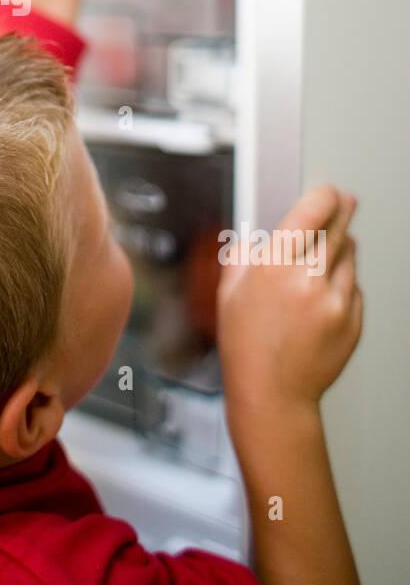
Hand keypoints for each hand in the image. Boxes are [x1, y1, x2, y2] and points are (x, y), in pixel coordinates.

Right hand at [217, 185, 362, 414]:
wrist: (272, 393)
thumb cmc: (247, 346)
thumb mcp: (229, 292)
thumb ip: (242, 254)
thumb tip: (256, 236)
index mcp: (275, 266)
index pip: (313, 211)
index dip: (324, 196)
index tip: (327, 192)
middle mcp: (309, 280)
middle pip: (338, 228)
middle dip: (341, 212)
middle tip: (343, 202)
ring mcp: (336, 302)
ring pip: (350, 257)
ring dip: (341, 250)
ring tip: (321, 262)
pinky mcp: (353, 321)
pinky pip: (355, 288)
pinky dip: (344, 284)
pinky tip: (323, 297)